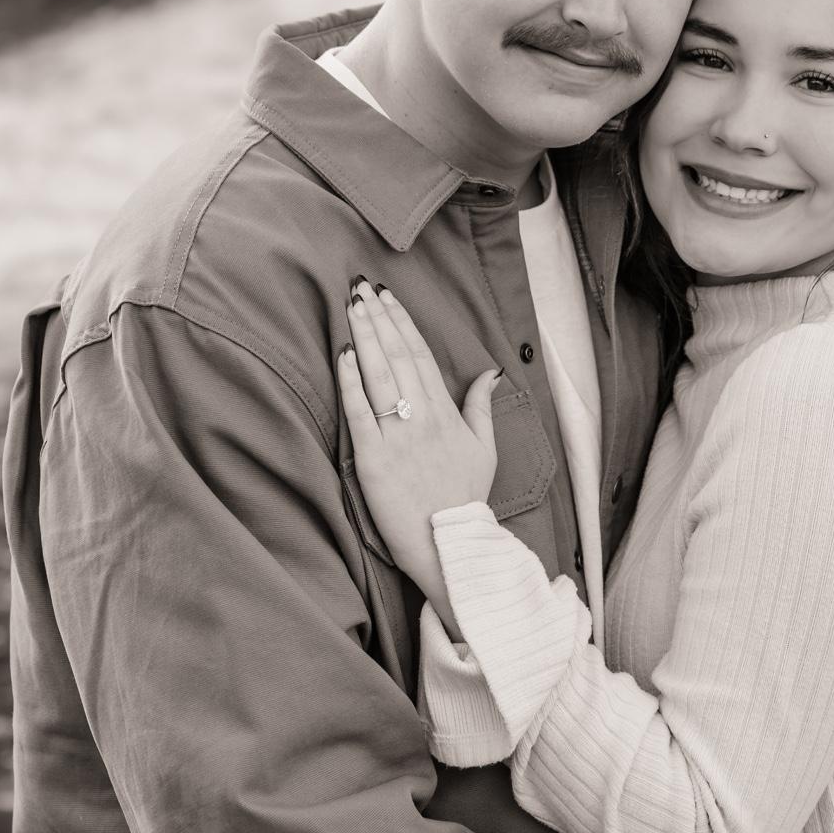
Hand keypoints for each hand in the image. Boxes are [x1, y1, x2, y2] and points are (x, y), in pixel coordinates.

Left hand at [337, 279, 499, 629]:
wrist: (450, 545)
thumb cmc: (465, 497)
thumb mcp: (485, 448)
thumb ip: (482, 406)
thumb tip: (490, 371)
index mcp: (447, 413)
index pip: (422, 355)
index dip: (403, 322)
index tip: (388, 296)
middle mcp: (423, 417)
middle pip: (398, 355)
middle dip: (379, 317)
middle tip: (361, 287)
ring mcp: (398, 436)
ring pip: (380, 375)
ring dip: (365, 336)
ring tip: (351, 306)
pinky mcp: (374, 459)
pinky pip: (360, 412)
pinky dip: (351, 381)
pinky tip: (344, 354)